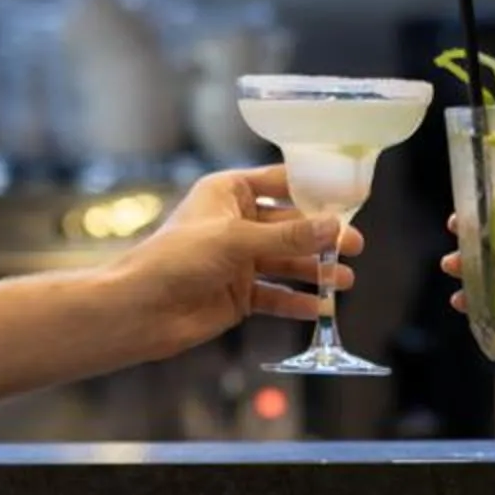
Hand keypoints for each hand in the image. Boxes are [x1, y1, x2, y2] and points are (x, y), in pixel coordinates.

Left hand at [117, 167, 360, 358]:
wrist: (139, 311)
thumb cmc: (176, 259)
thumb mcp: (235, 240)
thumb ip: (288, 236)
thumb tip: (334, 227)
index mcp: (229, 193)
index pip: (280, 183)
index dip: (314, 190)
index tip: (349, 199)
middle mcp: (236, 223)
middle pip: (290, 226)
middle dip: (321, 238)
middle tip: (354, 246)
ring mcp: (238, 260)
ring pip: (287, 262)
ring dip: (315, 271)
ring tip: (344, 281)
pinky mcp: (238, 295)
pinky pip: (276, 295)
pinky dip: (297, 301)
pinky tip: (319, 309)